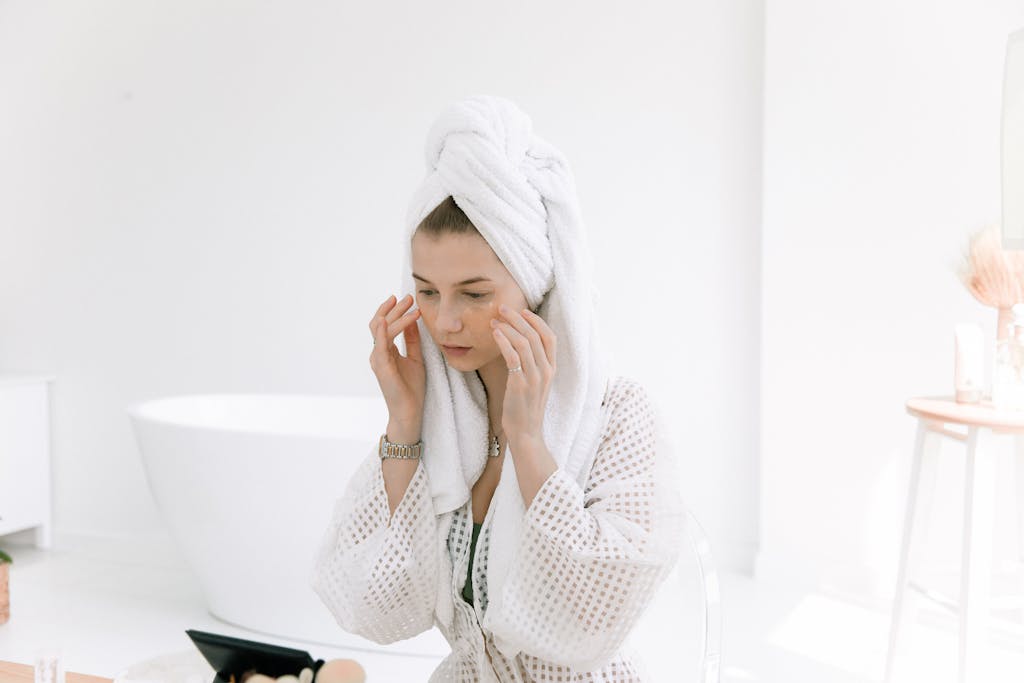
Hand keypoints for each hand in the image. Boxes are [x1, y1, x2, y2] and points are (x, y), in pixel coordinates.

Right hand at [369, 294, 424, 423]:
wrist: (410, 411)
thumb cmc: (412, 388)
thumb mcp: (416, 358)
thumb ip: (412, 340)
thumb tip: (413, 320)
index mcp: (385, 351)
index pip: (384, 325)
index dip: (392, 310)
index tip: (406, 299)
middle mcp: (378, 353)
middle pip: (380, 323)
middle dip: (394, 308)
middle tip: (409, 297)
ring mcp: (378, 360)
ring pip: (381, 330)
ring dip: (395, 316)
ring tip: (409, 305)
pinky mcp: (381, 367)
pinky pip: (379, 346)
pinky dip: (381, 332)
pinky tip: (385, 321)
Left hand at [490, 304, 556, 442]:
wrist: (526, 433)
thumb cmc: (525, 407)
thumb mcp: (534, 383)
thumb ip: (531, 365)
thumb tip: (517, 344)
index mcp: (551, 369)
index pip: (550, 337)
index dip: (536, 321)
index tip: (522, 311)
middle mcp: (546, 371)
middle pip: (535, 335)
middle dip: (518, 318)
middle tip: (502, 308)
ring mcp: (535, 377)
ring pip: (524, 343)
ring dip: (507, 327)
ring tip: (494, 321)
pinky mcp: (520, 384)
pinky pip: (513, 356)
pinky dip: (503, 342)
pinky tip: (495, 334)